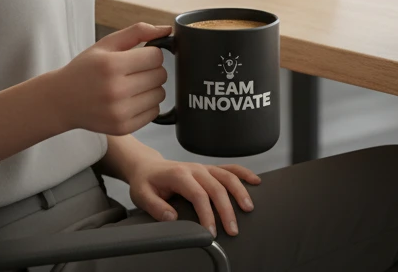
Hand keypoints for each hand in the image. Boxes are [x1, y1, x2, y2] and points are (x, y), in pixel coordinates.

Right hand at [49, 23, 171, 135]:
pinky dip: (147, 104)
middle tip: (135, 71)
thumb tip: (167, 29)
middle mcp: (116, 91)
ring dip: (151, 88)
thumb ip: (138, 32)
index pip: (156, 57)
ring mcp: (120, 112)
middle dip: (152, 70)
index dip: (150, 54)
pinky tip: (131, 100)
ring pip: (160, 94)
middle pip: (160, 75)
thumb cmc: (86, 69)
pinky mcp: (123, 127)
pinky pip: (154, 112)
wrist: (62, 101)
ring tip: (133, 85)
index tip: (139, 56)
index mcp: (112, 65)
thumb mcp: (106, 44)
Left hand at [125, 153, 260, 237]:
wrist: (147, 166)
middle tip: (233, 229)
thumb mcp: (142, 195)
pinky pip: (229, 168)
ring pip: (227, 176)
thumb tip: (172, 218)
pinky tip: (255, 181)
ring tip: (248, 209)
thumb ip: (156, 207)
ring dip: (240, 192)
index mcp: (178, 175)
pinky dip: (243, 173)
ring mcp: (203, 167)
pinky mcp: (209, 169)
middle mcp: (194, 169)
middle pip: (216, 187)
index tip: (210, 232)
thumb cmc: (146, 182)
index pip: (198, 195)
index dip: (207, 214)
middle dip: (227, 210)